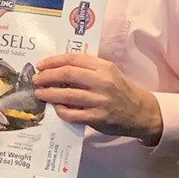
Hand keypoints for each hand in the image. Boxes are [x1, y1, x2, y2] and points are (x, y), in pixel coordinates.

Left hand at [32, 53, 162, 143]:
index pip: (73, 59)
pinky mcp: (97, 118)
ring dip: (48, 93)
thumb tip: (58, 68)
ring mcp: (99, 101)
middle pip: (67, 74)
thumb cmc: (121, 90)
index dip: (53, 61)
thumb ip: (88, 68)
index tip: (41, 65)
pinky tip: (56, 107)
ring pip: (66, 95)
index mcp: (104, 67)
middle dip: (47, 76)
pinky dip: (60, 110)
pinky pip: (72, 114)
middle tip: (36, 79)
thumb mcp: (109, 72)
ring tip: (40, 93)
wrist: (141, 112)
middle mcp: (102, 82)